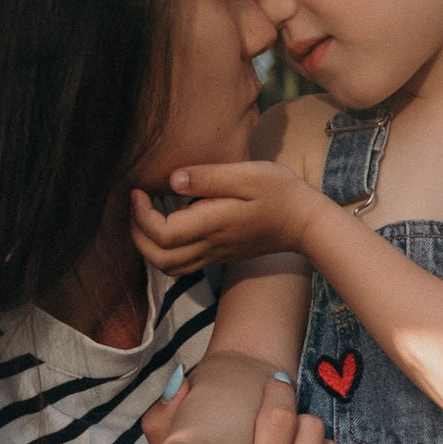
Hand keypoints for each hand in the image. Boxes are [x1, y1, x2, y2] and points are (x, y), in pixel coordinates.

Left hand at [132, 159, 317, 276]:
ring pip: (169, 267)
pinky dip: (165, 250)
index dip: (141, 215)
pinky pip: (183, 263)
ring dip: (148, 246)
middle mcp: (211, 246)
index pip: (162, 234)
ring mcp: (215, 254)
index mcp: (213, 225)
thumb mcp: (248, 175)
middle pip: (158, 259)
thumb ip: (208, 178)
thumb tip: (172, 180)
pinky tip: (171, 224)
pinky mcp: (221, 255)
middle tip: (136, 205)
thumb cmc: (281, 193)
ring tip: (146, 216)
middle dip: (137, 234)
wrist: (306, 223)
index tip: (139, 190)